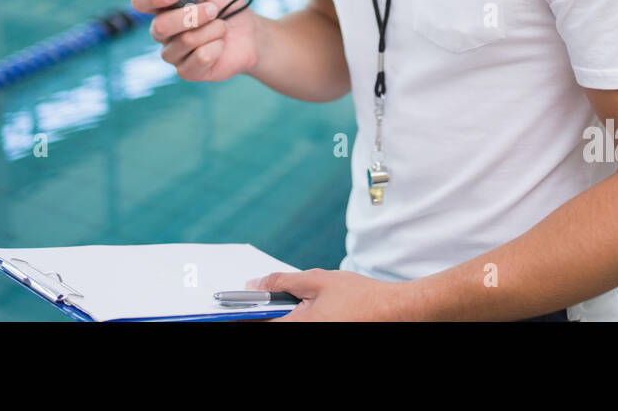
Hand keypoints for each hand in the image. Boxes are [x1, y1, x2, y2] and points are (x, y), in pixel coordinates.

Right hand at [132, 0, 259, 82]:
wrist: (251, 31)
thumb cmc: (225, 2)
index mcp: (161, 7)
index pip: (140, 2)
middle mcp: (162, 31)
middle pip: (161, 26)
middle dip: (194, 16)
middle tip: (214, 9)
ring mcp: (173, 53)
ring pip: (184, 42)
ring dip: (211, 30)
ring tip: (221, 28)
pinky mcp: (188, 71)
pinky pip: (198, 59)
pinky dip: (216, 47)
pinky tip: (220, 46)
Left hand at [245, 268, 415, 320]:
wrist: (395, 312)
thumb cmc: (361, 296)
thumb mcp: (318, 280)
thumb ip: (283, 283)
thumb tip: (255, 284)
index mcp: (298, 327)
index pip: (258, 323)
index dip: (239, 315)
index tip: (222, 310)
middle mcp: (305, 337)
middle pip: (272, 327)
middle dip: (262, 314)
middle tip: (258, 300)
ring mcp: (315, 337)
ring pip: (286, 327)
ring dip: (280, 316)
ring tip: (292, 303)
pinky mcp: (322, 335)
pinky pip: (299, 328)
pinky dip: (295, 319)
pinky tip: (304, 309)